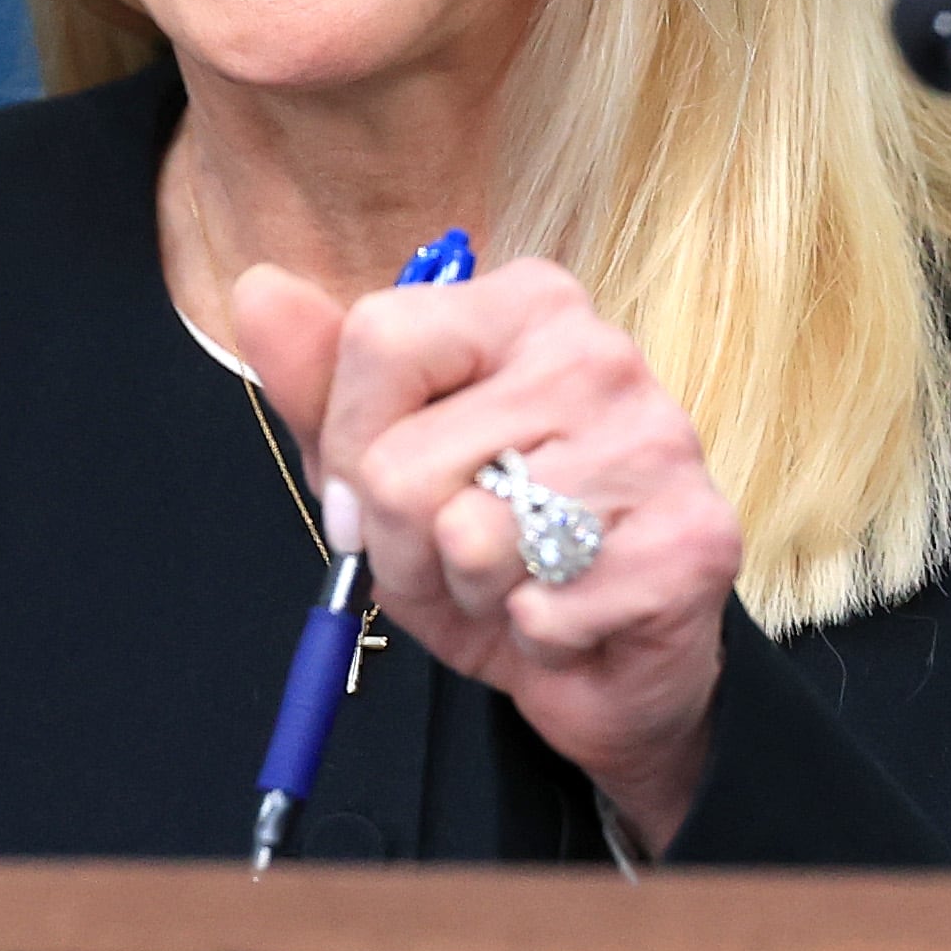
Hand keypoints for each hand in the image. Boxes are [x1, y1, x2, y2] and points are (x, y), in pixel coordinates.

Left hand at [233, 257, 741, 851]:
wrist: (608, 661)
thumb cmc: (495, 550)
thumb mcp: (385, 466)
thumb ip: (321, 385)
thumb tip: (258, 290)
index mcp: (529, 307)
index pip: (380, 338)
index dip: (349, 443)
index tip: (376, 491)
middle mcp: (603, 353)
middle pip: (402, 459)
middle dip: (404, 544)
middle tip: (458, 559)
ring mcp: (655, 443)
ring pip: (469, 537)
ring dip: (470, 594)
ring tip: (514, 584)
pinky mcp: (692, 541)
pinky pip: (542, 608)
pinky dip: (536, 639)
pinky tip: (571, 620)